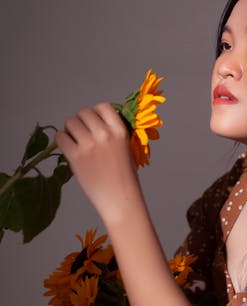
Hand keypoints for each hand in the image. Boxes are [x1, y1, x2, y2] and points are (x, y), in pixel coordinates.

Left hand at [56, 103, 141, 222]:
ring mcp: (89, 145)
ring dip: (70, 129)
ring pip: (70, 122)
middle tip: (82, 134)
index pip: (103, 106)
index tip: (95, 123)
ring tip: (75, 141)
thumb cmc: (126, 177)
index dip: (96, 114)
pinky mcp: (76, 157)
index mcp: (120, 131)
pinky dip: (62, 140)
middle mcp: (104, 134)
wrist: (120, 199)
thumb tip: (97, 122)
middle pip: (84, 112)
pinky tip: (69, 148)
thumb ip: (114, 133)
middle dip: (81, 121)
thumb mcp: (127, 149)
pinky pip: (61, 137)